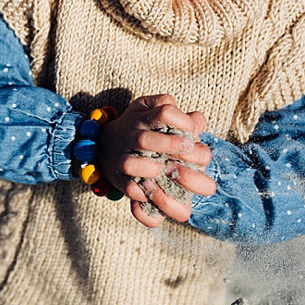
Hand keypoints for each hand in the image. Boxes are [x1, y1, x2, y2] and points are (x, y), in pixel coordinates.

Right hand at [97, 95, 215, 227]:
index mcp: (146, 118)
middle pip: (145, 139)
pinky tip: (159, 192)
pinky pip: (129, 188)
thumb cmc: (145, 129)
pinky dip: (143, 193)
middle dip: (168, 144)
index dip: (182, 121)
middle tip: (188, 149)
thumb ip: (181, 117)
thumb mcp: (158, 113)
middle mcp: (132, 137)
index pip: (164, 112)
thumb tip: (197, 121)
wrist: (108, 144)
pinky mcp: (120, 179)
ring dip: (149, 169)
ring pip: (130, 164)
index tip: (193, 131)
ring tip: (168, 171)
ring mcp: (123, 158)